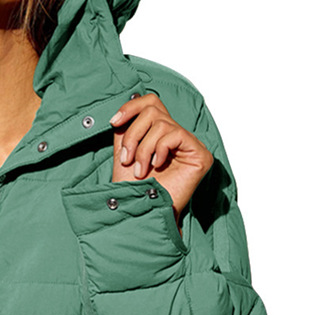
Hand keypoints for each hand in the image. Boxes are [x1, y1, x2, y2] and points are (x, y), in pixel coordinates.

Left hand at [110, 93, 213, 225]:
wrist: (140, 212)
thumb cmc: (132, 188)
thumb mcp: (124, 152)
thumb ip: (126, 129)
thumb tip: (126, 107)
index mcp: (158, 134)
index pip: (150, 102)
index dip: (131, 106)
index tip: (113, 122)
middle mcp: (176, 136)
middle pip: (153, 109)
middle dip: (134, 134)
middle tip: (127, 159)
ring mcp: (189, 145)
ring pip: (162, 123)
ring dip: (144, 148)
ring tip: (140, 170)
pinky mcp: (200, 154)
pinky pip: (176, 134)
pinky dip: (160, 149)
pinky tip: (157, 166)